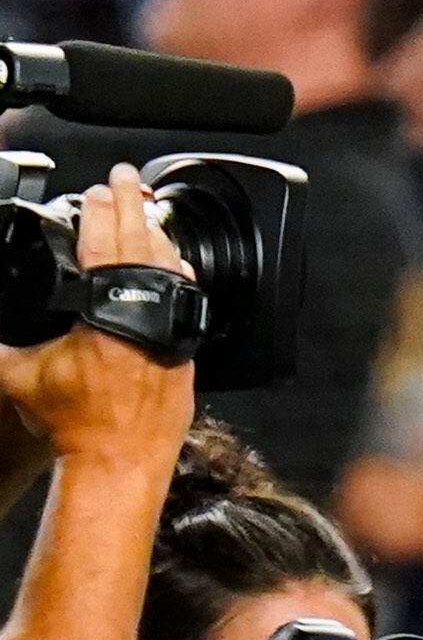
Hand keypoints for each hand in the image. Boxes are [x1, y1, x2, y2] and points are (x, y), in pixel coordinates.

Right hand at [0, 165, 195, 469]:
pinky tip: (174, 260)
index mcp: (105, 315)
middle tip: (127, 178)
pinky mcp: (185, 350)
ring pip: (170, 271)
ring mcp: (171, 333)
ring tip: (146, 209)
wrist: (118, 461)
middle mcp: (145, 318)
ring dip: (155, 235)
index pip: (103, 247)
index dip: (97, 214)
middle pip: (143, 246)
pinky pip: (185, 300)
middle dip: (132, 206)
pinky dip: (176, 273)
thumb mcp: (19, 377)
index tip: (95, 190)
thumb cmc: (72, 424)